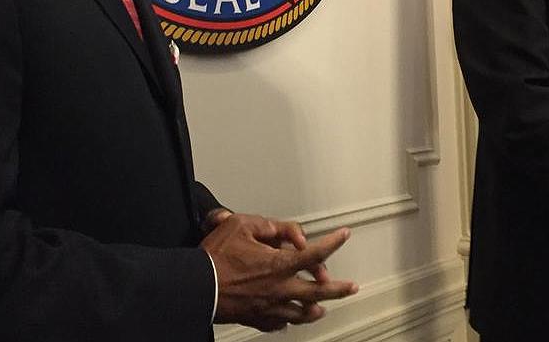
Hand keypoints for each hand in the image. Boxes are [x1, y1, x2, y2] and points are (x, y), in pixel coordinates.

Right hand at [200, 212, 357, 331]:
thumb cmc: (215, 258)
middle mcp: (279, 288)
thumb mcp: (240, 226)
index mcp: (279, 264)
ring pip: (301, 313)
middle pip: (318, 292)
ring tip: (323, 308)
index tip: (345, 235)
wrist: (196, 288)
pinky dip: (286, 321)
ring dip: (315, 310)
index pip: (315, 253)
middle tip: (352, 287)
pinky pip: (278, 323)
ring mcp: (269, 307)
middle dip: (338, 289)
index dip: (334, 242)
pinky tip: (289, 319)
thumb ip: (267, 225)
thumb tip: (283, 231)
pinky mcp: (256, 319)